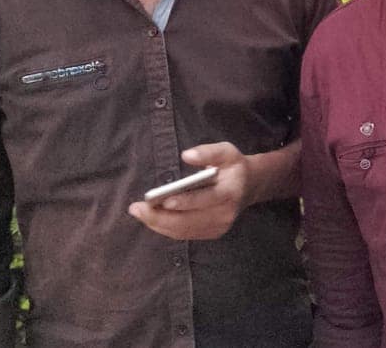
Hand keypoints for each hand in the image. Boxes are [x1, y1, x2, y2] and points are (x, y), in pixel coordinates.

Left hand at [128, 142, 252, 240]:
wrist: (249, 186)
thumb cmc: (233, 166)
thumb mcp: (227, 152)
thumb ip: (208, 152)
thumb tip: (186, 155)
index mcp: (231, 192)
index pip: (207, 199)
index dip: (186, 201)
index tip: (164, 200)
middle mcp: (226, 214)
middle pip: (189, 220)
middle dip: (161, 216)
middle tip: (137, 208)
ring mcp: (219, 227)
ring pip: (184, 230)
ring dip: (158, 224)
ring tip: (139, 213)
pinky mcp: (212, 233)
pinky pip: (185, 234)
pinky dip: (166, 228)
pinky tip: (152, 218)